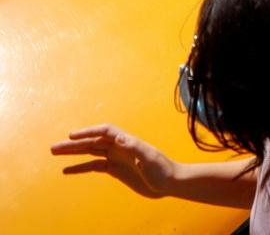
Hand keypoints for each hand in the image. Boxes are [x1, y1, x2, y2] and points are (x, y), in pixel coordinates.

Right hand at [50, 124, 174, 197]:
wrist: (170, 183)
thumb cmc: (163, 170)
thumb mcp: (150, 158)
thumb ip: (135, 147)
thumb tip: (119, 138)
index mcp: (127, 142)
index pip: (105, 132)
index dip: (88, 132)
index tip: (72, 136)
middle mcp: (120, 147)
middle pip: (93, 142)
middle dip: (73, 144)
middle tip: (53, 148)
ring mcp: (116, 158)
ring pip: (90, 152)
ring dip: (73, 153)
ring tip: (54, 153)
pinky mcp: (115, 169)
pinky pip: (94, 166)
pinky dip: (80, 167)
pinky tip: (66, 170)